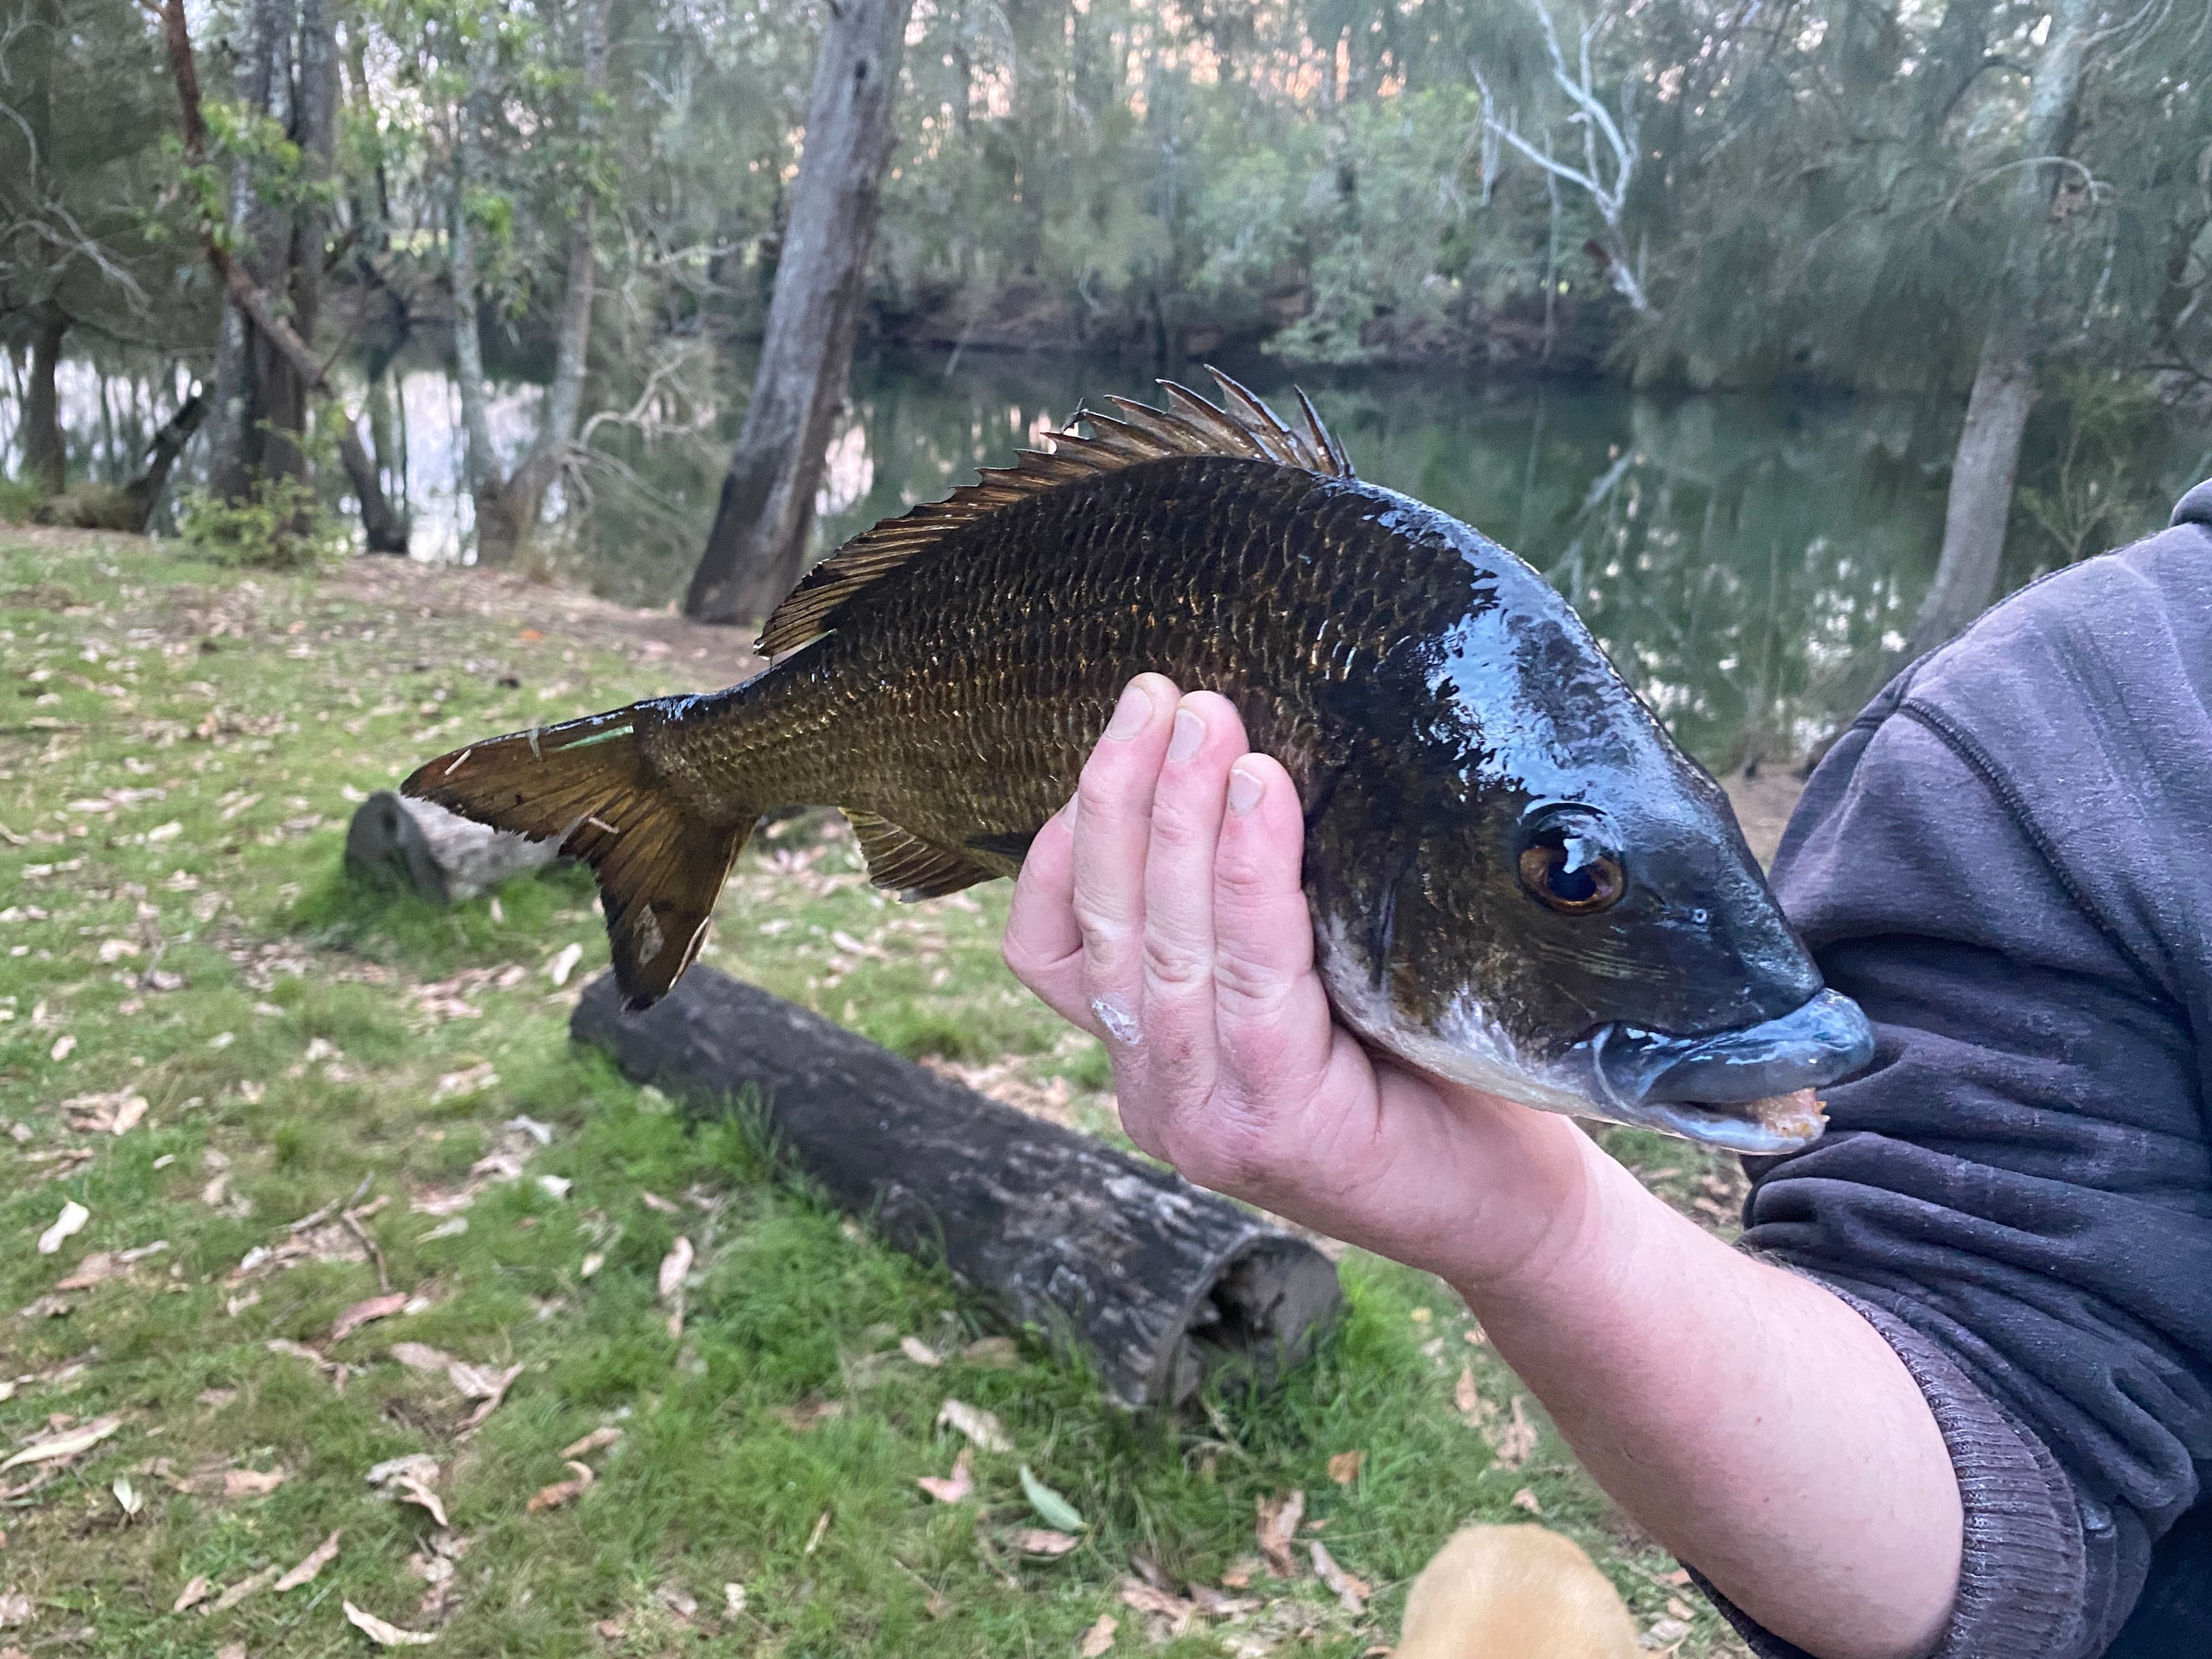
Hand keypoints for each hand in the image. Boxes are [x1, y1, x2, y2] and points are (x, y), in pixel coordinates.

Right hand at [1002, 674, 1599, 1287]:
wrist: (1513, 1207)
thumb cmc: (1424, 1073)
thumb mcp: (1312, 984)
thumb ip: (1254, 919)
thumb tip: (1246, 755)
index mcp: (1146, 1057)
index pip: (1050, 947)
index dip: (1068, 840)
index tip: (1121, 739)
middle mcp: (1155, 1093)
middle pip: (1100, 927)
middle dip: (1118, 794)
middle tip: (1159, 693)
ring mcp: (1202, 1120)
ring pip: (1159, 946)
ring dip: (1177, 817)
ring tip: (1208, 720)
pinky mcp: (1274, 1127)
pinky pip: (1247, 977)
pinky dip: (1247, 876)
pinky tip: (1264, 796)